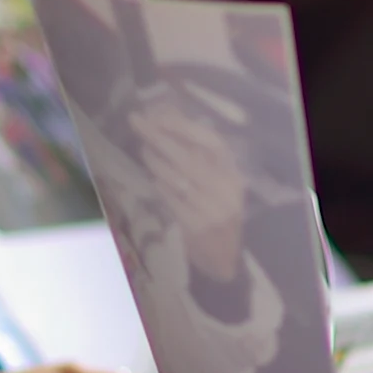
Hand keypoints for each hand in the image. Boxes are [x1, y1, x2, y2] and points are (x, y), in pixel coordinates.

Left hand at [130, 99, 248, 286]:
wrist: (224, 258)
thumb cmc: (217, 211)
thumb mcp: (217, 181)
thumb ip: (197, 152)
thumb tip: (168, 115)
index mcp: (234, 174)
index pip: (212, 143)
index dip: (185, 127)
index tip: (160, 116)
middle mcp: (226, 190)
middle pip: (188, 157)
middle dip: (160, 137)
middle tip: (138, 122)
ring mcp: (211, 209)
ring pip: (176, 178)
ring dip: (155, 160)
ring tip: (144, 149)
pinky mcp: (196, 226)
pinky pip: (171, 199)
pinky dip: (160, 186)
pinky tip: (155, 178)